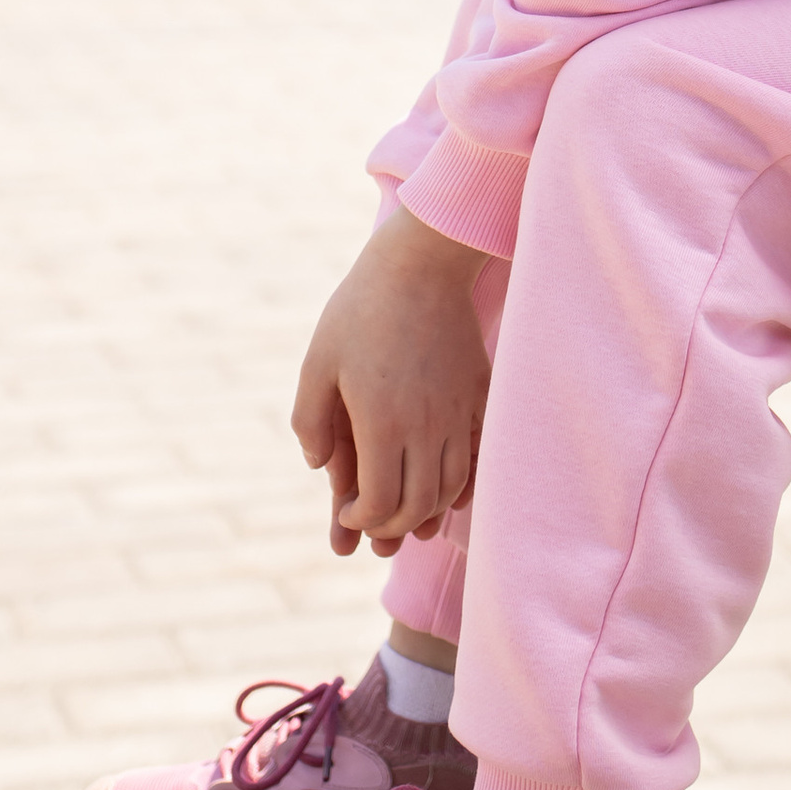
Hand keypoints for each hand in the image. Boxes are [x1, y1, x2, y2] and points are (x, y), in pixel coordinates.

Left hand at [292, 208, 489, 557]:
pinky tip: (445, 485)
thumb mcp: (317, 363)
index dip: (362, 520)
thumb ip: (310, 423)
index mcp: (382, 423)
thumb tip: (320, 466)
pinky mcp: (480, 396)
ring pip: (453, 487)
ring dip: (428, 508)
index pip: (381, 504)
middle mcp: (427, 426)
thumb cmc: (361, 310)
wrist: (422, 264)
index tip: (346, 510)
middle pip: (419, 506)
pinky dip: (464, 481)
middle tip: (373, 518)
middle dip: (393, 525)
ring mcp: (459, 412)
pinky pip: (479, 455)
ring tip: (407, 506)